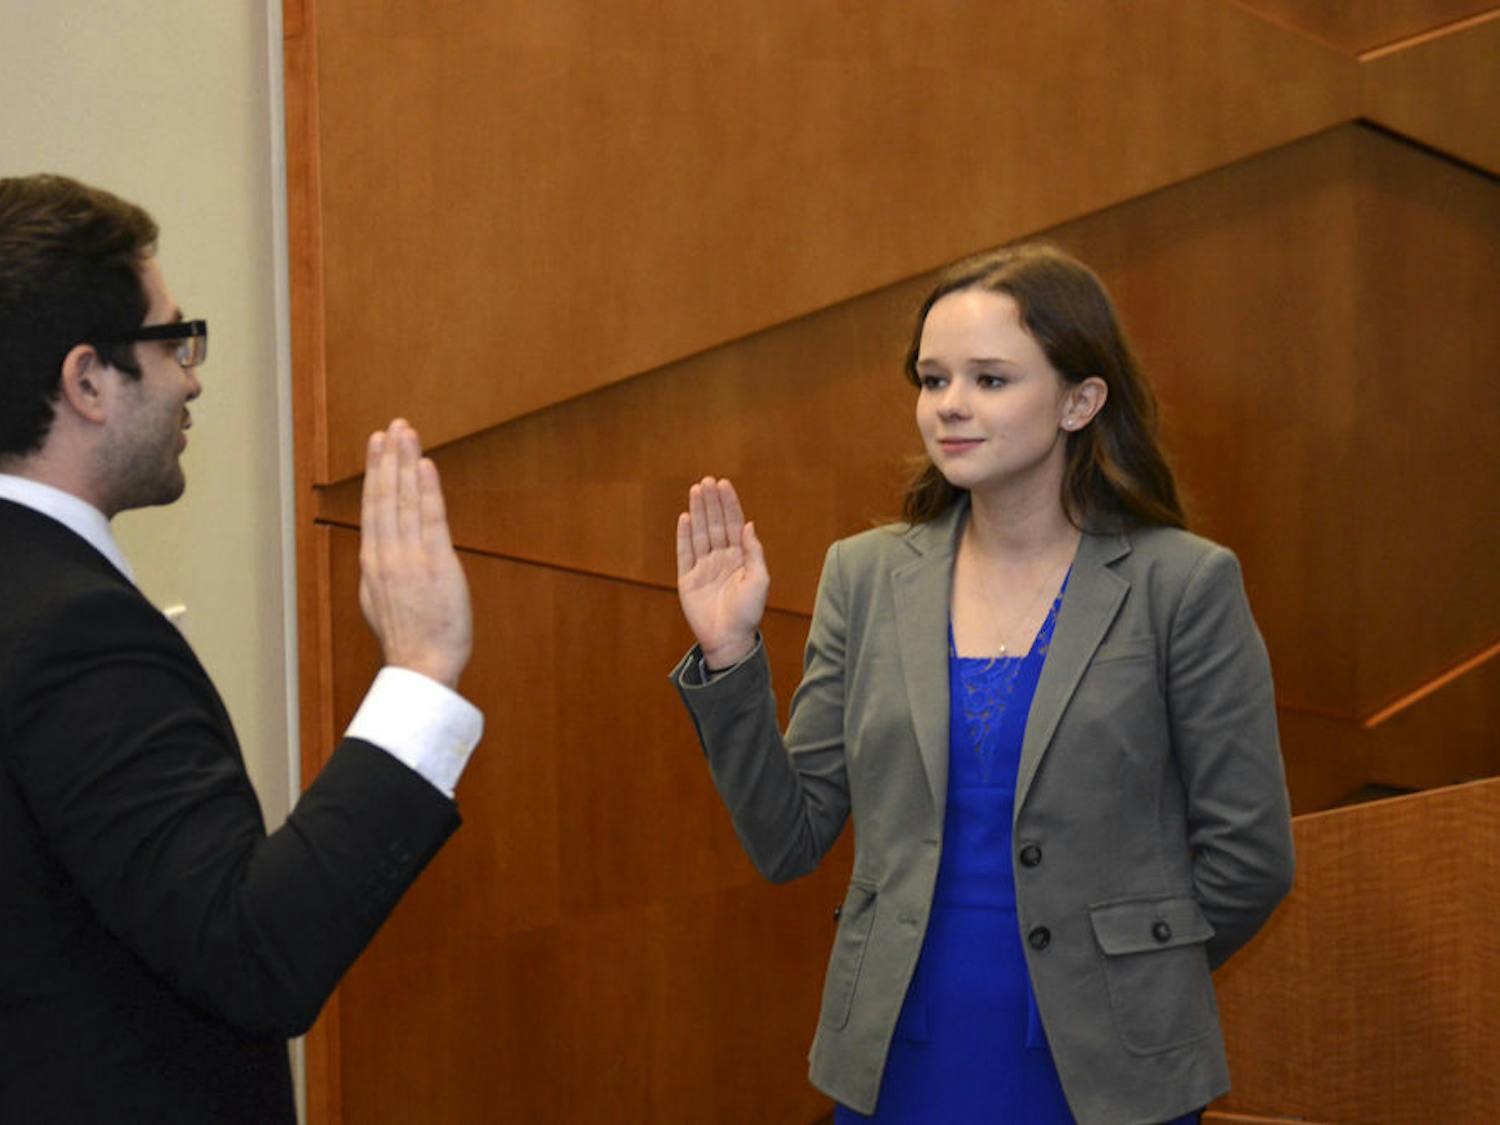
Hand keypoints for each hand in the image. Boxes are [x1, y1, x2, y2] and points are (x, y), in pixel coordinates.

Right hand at [358, 419, 472, 688]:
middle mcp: (386, 555)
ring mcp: (410, 557)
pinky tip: (424, 464)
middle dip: (387, 457)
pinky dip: (427, 489)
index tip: (376, 445)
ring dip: (405, 462)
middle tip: (392, 425)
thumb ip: (383, 570)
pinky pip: (430, 519)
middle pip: (384, 496)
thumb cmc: (408, 639)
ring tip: (406, 432)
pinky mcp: (437, 563)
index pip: (372, 507)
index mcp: (372, 563)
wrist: (421, 666)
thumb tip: (382, 551)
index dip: (375, 473)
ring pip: (405, 500)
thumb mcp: (381, 601)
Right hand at [675, 476, 767, 668]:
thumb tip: (748, 524)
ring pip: (699, 533)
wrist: (729, 639)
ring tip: (695, 490)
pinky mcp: (688, 579)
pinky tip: (684, 517)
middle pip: (714, 524)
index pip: (733, 524)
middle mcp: (721, 559)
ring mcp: (703, 567)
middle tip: (708, 480)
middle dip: (711, 502)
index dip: (729, 504)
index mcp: (739, 558)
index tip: (724, 484)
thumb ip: (753, 552)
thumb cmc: (748, 612)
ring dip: (697, 511)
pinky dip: (683, 535)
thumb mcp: (759, 580)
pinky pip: (684, 552)